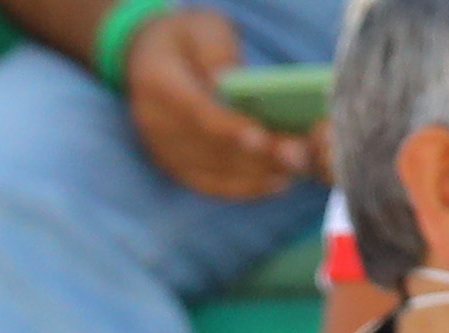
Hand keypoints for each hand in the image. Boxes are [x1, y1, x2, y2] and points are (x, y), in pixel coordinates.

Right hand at [118, 8, 311, 201]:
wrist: (151, 59)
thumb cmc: (187, 39)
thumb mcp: (203, 27)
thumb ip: (216, 50)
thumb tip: (228, 79)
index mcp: (158, 84)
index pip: (195, 113)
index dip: (227, 128)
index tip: (261, 138)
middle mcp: (154, 124)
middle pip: (208, 149)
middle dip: (255, 156)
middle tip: (297, 155)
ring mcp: (163, 150)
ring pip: (212, 173)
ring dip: (256, 175)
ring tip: (295, 169)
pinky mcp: (175, 167)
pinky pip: (210, 185)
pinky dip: (244, 188)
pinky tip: (276, 183)